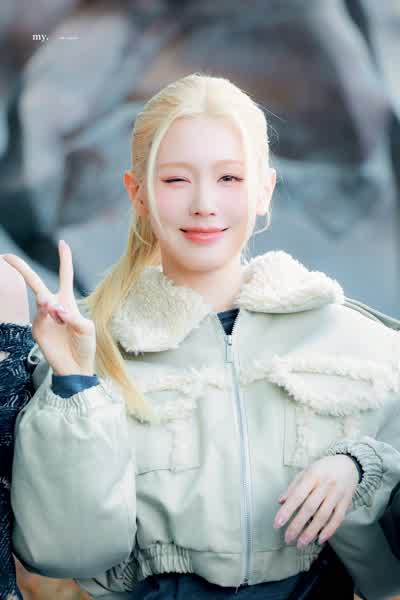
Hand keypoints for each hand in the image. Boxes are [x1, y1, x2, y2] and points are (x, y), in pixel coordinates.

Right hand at [2, 240, 95, 375]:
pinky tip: (57, 321)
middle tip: (8, 257)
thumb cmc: (84, 346)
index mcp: (68, 302)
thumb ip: (73, 317)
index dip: (64, 259)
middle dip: (22, 269)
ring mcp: (43, 318)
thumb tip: (56, 309)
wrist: (76, 367)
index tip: (62, 243)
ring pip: (41, 300)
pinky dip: (48, 317)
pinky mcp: (37, 330)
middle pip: (36, 283)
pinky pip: (40, 317)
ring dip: (49, 303)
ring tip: (59, 313)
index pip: (65, 275)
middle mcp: (54, 306)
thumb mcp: (86, 329)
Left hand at [274, 455, 358, 546]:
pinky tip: (319, 540)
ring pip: (323, 516)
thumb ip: (293, 486)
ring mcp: (337, 494)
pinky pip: (338, 519)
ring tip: (300, 544)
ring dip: (311, 532)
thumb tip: (280, 502)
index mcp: (312, 476)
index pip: (297, 495)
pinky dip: (329, 531)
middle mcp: (325, 485)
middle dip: (297, 525)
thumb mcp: (306, 471)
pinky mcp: (346, 502)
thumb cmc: (323, 468)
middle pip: (309, 508)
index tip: (277, 524)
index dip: (287, 511)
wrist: (348, 464)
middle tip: (287, 539)